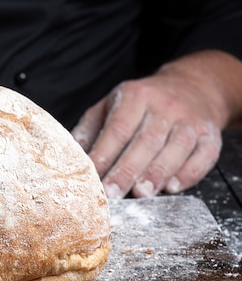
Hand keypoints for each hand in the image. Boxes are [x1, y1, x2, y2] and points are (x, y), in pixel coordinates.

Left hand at [71, 56, 227, 198]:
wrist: (192, 85)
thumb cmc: (142, 102)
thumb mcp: (110, 104)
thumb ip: (90, 129)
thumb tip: (70, 155)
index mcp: (135, 96)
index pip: (118, 129)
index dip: (104, 154)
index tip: (91, 178)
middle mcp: (164, 106)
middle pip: (146, 141)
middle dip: (127, 170)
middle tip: (112, 194)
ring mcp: (189, 119)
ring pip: (176, 148)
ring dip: (158, 173)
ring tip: (141, 194)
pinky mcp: (210, 133)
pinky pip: (204, 155)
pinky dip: (190, 173)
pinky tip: (172, 187)